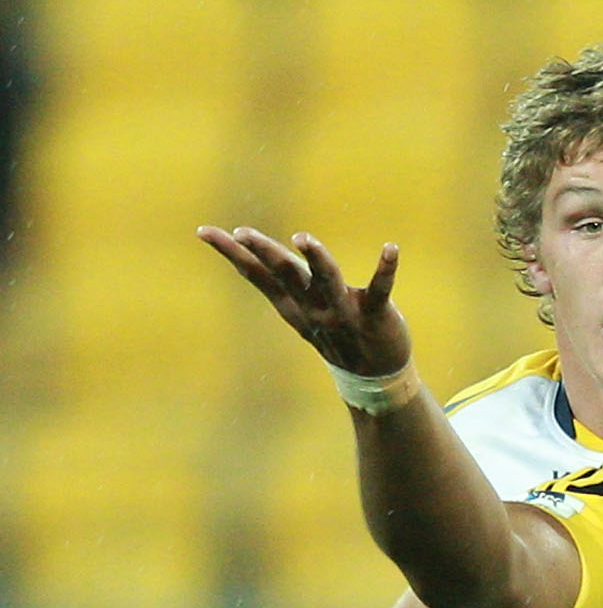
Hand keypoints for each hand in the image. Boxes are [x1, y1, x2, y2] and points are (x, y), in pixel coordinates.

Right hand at [196, 226, 411, 380]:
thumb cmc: (332, 331)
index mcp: (293, 304)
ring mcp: (344, 312)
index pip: (257, 274)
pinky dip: (386, 269)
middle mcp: (314, 307)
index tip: (204, 231)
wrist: (374, 376)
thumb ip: (276, 278)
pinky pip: (380, 290)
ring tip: (302, 238)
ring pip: (327, 280)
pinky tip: (391, 248)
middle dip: (265, 252)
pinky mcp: (375, 315)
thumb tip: (241, 249)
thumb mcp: (298, 308)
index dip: (231, 253)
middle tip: (243, 233)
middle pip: (286, 274)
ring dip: (316, 258)